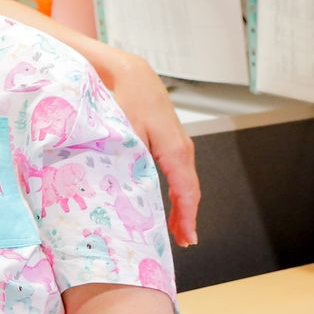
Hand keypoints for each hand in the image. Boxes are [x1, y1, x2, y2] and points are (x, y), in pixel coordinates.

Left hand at [105, 53, 200, 245]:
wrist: (127, 71)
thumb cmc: (125, 95)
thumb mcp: (124, 129)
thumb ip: (129, 158)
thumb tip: (129, 187)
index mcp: (174, 148)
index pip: (186, 190)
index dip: (186, 216)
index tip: (186, 238)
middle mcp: (181, 147)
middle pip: (188, 190)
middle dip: (185, 217)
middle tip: (180, 243)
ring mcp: (176, 143)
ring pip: (182, 181)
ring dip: (180, 206)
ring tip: (176, 231)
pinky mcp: (167, 140)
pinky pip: (174, 171)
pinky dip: (174, 190)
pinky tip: (166, 202)